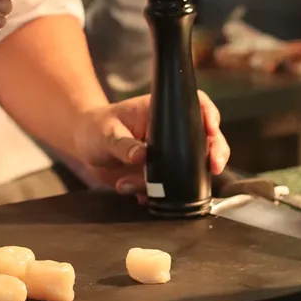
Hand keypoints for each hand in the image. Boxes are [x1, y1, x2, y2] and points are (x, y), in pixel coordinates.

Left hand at [72, 90, 229, 197]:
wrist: (85, 146)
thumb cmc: (95, 128)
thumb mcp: (105, 134)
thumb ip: (122, 145)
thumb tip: (142, 156)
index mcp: (160, 111)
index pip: (195, 104)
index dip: (209, 115)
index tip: (212, 130)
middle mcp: (170, 132)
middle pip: (206, 137)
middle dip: (215, 152)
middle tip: (214, 166)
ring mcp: (168, 153)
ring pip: (193, 167)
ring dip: (180, 182)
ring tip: (143, 186)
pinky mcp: (161, 174)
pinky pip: (172, 188)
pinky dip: (159, 196)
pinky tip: (139, 196)